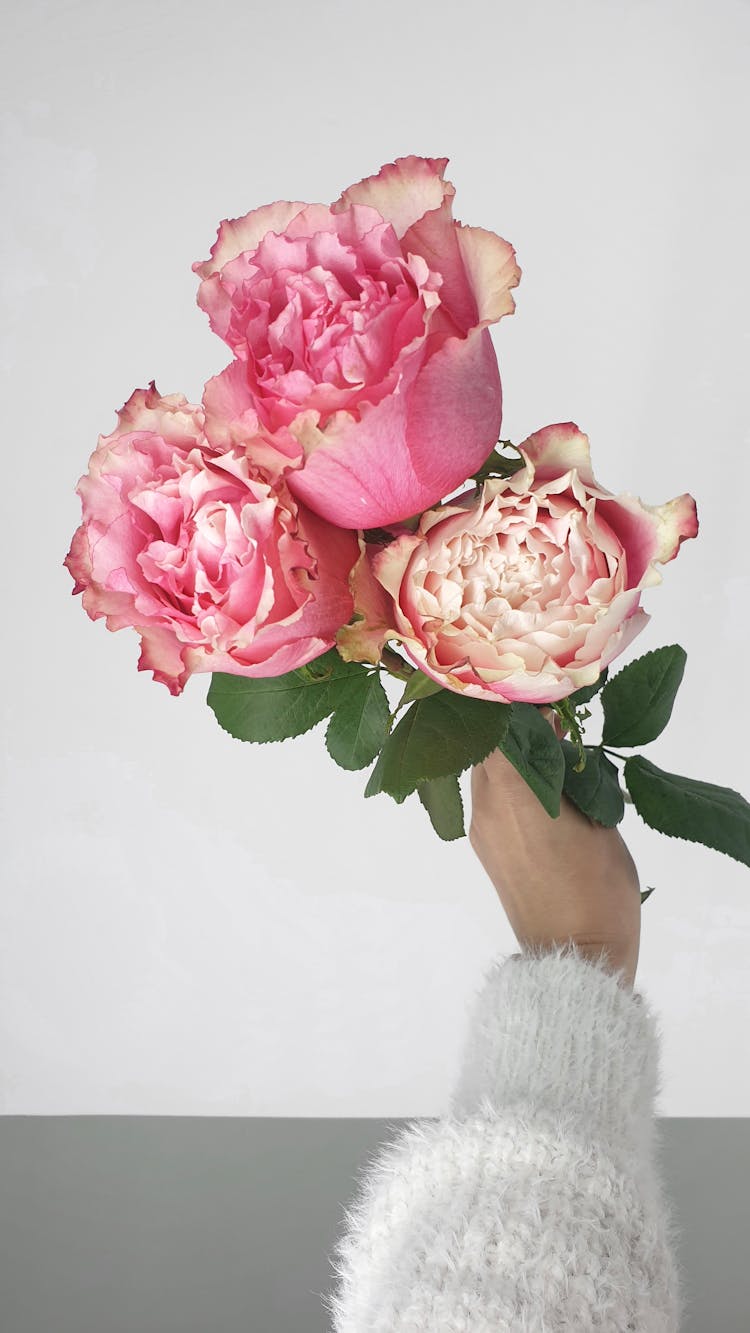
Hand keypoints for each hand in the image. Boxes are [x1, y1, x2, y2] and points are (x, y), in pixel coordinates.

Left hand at [469, 721, 640, 988]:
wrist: (576, 958)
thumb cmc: (598, 889)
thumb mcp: (597, 818)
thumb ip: (570, 772)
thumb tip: (553, 734)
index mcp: (513, 794)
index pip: (493, 724)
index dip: (510, 700)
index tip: (533, 684)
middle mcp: (485, 808)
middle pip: (483, 744)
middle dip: (509, 723)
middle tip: (545, 709)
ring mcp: (481, 832)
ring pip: (484, 772)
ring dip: (508, 752)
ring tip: (548, 742)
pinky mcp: (486, 851)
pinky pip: (489, 800)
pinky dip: (507, 780)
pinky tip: (539, 779)